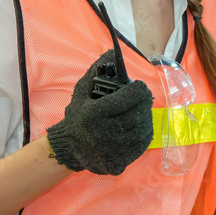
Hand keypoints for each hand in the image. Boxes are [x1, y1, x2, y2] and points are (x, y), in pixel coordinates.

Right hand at [46, 50, 153, 174]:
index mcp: (93, 114)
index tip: (140, 86)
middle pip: (135, 116)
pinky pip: (140, 147)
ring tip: (143, 110)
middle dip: (145, 103)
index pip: (124, 100)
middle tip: (146, 97)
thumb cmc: (78, 116)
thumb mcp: (82, 91)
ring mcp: (110, 151)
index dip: (138, 91)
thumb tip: (112, 52)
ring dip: (146, 118)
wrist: (69, 148)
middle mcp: (102, 134)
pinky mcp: (117, 163)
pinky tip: (141, 126)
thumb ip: (97, 71)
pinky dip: (145, 135)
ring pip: (140, 132)